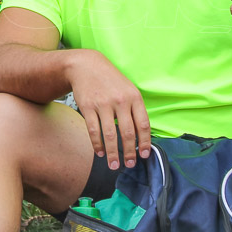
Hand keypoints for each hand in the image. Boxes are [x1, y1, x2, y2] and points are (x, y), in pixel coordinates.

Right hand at [67, 51, 150, 170]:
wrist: (86, 66)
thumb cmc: (110, 80)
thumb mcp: (128, 89)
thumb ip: (135, 109)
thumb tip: (140, 136)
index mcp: (134, 97)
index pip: (143, 124)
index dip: (145, 142)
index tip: (144, 155)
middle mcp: (120, 100)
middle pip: (128, 132)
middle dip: (129, 152)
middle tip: (129, 165)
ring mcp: (103, 104)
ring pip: (110, 135)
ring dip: (113, 153)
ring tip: (114, 165)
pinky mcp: (88, 107)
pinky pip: (94, 130)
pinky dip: (97, 144)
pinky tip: (100, 153)